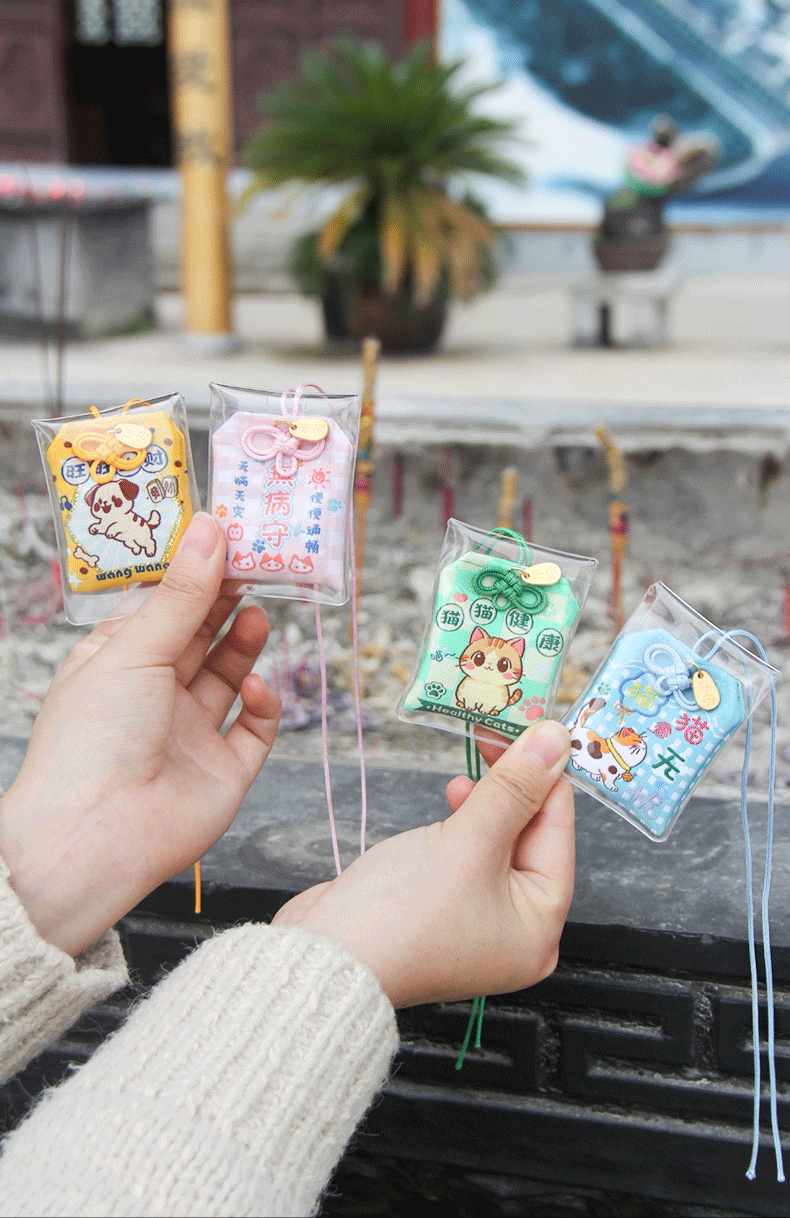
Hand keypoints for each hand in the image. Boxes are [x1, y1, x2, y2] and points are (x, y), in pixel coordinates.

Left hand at [0, 513, 280, 956]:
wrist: (97, 835)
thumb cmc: (91, 740)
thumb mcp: (135, 650)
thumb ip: (182, 594)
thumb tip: (210, 530)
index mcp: (117, 664)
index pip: (161, 609)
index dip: (193, 576)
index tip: (227, 541)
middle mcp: (153, 697)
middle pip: (200, 638)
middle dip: (226, 603)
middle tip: (258, 566)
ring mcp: (190, 734)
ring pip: (228, 677)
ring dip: (245, 644)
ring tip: (258, 614)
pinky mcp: (223, 770)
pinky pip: (254, 729)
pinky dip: (262, 703)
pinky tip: (255, 685)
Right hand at [273, 720, 573, 1007]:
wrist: (324, 957)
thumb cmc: (401, 914)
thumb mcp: (468, 841)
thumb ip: (513, 788)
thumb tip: (554, 740)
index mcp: (540, 925)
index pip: (558, 829)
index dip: (545, 771)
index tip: (531, 724)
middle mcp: (517, 929)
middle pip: (530, 835)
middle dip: (512, 784)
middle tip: (493, 735)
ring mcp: (478, 921)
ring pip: (498, 840)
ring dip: (485, 800)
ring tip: (463, 777)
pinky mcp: (443, 908)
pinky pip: (469, 854)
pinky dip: (464, 823)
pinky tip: (451, 802)